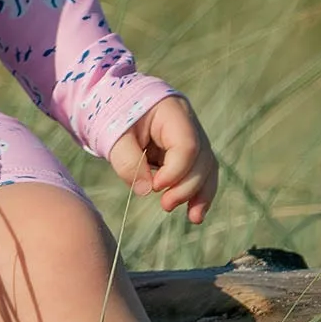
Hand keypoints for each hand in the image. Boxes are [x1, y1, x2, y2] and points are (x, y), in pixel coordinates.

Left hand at [107, 95, 218, 225]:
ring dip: (201, 194)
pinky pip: (200, 173)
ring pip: (207, 167)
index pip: (187, 145)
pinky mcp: (188, 152)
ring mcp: (192, 136)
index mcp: (172, 111)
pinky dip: (198, 193)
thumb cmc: (113, 116)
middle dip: (187, 186)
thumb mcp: (113, 136)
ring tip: (193, 218)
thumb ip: (128, 161)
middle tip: (165, 204)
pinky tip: (195, 214)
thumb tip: (146, 190)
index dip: (176, 171)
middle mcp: (189, 123)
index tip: (155, 186)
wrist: (115, 103)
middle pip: (202, 158)